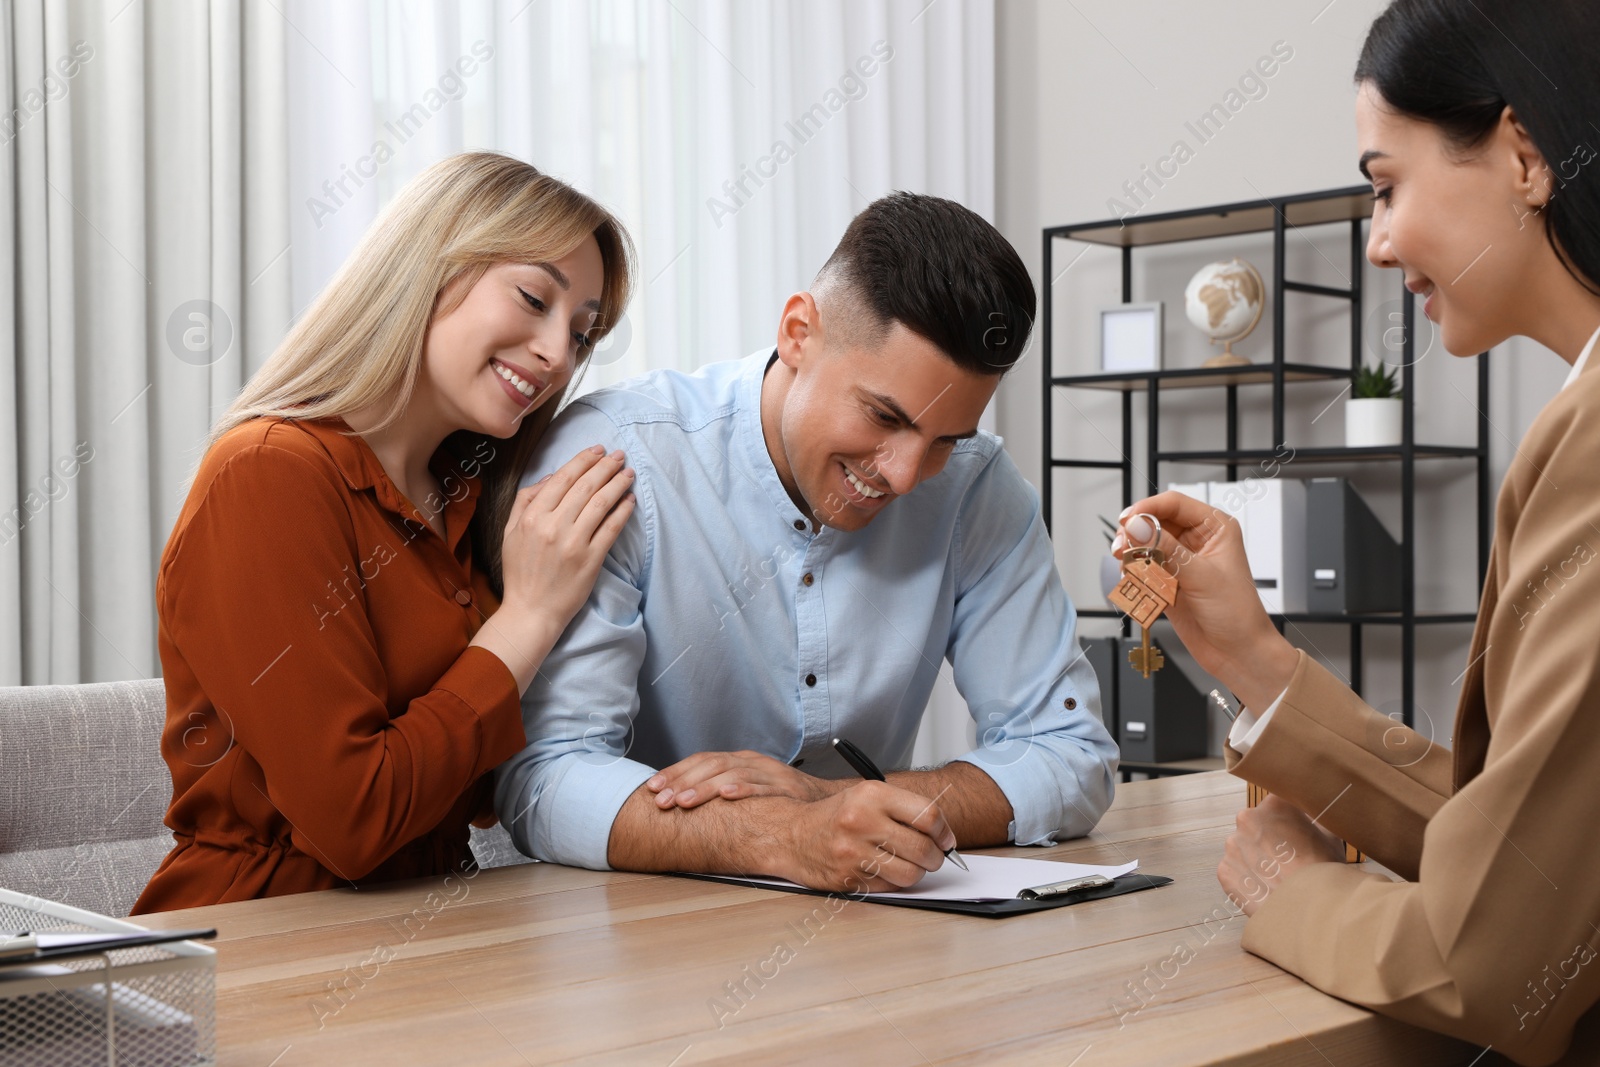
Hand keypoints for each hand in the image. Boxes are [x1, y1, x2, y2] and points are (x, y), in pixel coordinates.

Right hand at [500, 445, 635, 628]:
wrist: (531, 611)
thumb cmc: (520, 572)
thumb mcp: (509, 532)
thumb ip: (525, 500)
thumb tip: (551, 477)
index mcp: (532, 517)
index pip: (562, 478)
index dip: (583, 460)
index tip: (597, 450)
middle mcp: (553, 526)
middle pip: (585, 487)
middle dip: (605, 466)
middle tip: (618, 455)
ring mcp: (573, 543)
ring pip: (601, 503)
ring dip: (617, 484)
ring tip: (628, 473)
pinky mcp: (591, 560)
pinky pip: (611, 528)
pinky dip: (623, 511)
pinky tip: (630, 499)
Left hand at [645, 750, 843, 808]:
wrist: (822, 801)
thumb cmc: (778, 798)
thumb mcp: (746, 787)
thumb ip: (719, 789)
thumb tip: (678, 801)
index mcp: (738, 759)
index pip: (701, 760)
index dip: (675, 772)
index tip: (652, 788)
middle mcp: (751, 761)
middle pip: (711, 765)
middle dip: (681, 782)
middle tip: (660, 800)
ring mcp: (770, 773)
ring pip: (731, 774)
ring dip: (704, 788)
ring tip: (683, 801)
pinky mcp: (786, 789)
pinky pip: (763, 787)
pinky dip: (744, 789)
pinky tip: (727, 795)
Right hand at [779, 781, 955, 892]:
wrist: (791, 834)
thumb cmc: (836, 816)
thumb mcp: (867, 796)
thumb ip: (904, 809)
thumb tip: (943, 833)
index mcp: (872, 795)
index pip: (928, 815)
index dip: (945, 832)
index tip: (947, 840)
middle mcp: (862, 821)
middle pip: (923, 848)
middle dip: (936, 857)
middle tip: (934, 857)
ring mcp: (854, 852)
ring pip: (910, 873)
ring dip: (917, 873)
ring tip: (910, 865)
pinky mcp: (848, 877)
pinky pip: (889, 886)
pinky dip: (894, 881)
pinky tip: (886, 870)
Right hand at [1113, 491, 1296, 709]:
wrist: (1238, 653)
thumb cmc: (1237, 613)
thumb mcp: (1201, 576)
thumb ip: (1167, 550)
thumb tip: (1138, 527)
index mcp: (1214, 529)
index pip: (1174, 504)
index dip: (1147, 509)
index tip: (1126, 521)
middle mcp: (1196, 541)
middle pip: (1154, 523)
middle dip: (1135, 534)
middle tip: (1121, 548)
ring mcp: (1180, 562)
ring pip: (1145, 546)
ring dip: (1132, 556)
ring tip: (1127, 569)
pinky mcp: (1168, 582)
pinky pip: (1142, 569)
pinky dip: (1133, 575)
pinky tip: (1134, 584)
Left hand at [1216, 794, 1344, 915]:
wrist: (1310, 911)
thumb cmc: (1324, 872)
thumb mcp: (1330, 837)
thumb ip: (1314, 821)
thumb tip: (1310, 819)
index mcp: (1275, 804)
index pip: (1278, 806)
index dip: (1289, 822)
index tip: (1297, 835)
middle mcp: (1247, 818)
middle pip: (1257, 825)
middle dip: (1270, 839)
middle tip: (1289, 860)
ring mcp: (1232, 845)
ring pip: (1244, 848)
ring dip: (1257, 859)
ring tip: (1278, 878)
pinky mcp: (1224, 869)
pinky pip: (1235, 870)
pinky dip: (1247, 879)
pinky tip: (1265, 889)